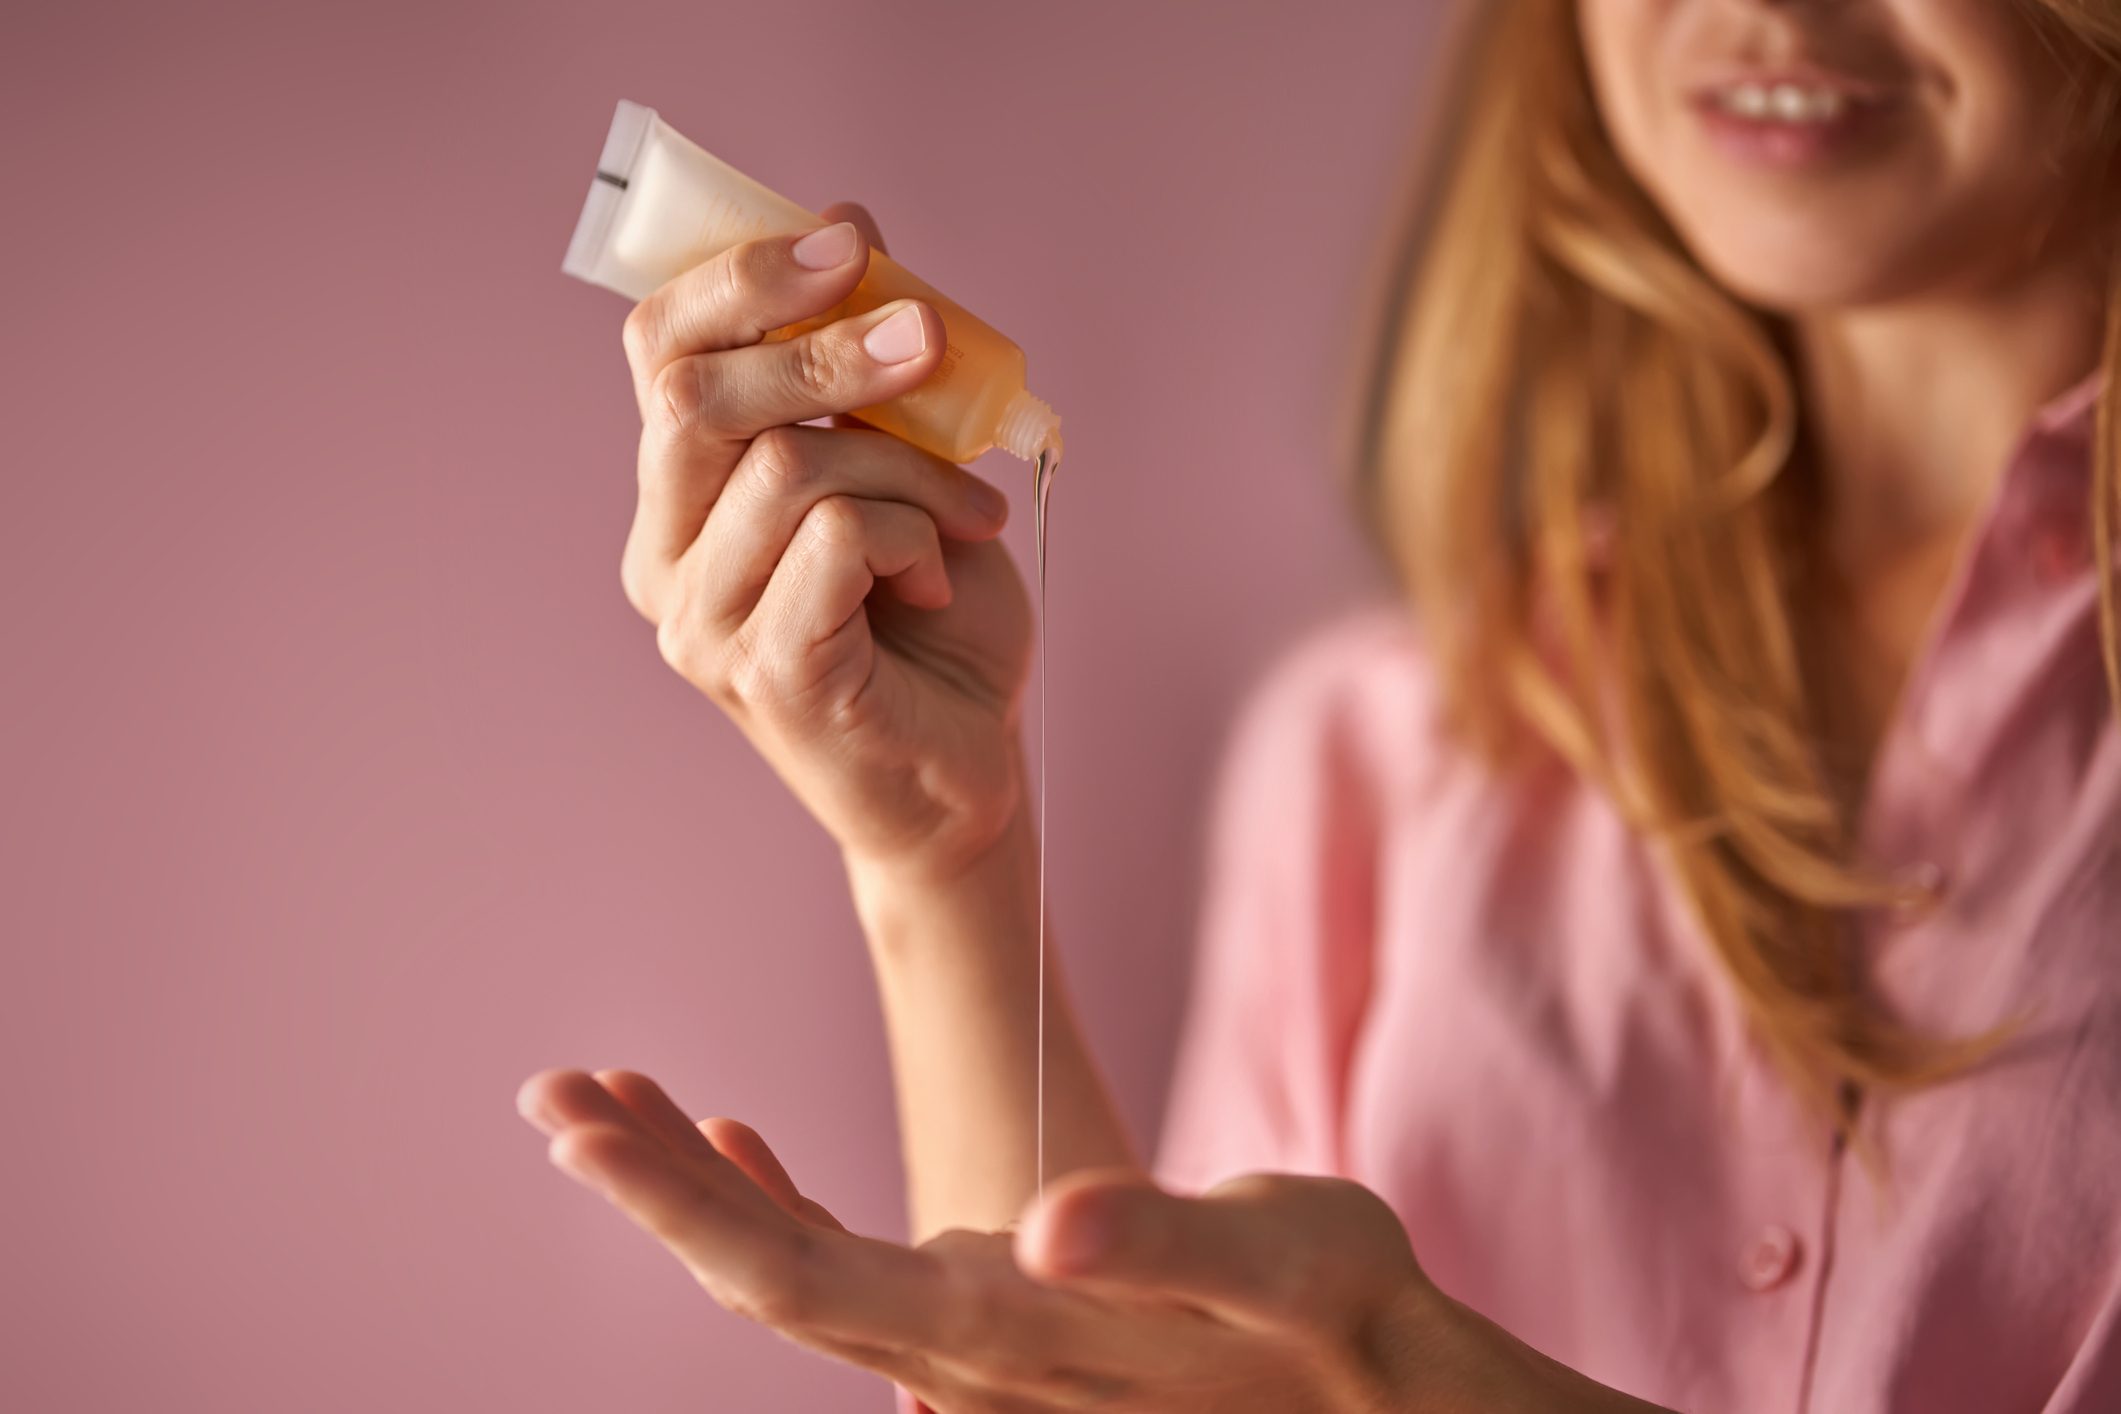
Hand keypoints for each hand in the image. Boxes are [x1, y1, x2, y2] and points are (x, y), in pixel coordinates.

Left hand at [515, 1067, 1477, 1412]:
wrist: (1370, 1386)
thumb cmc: (1335, 1317)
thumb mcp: (1279, 1259)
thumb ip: (1158, 1242)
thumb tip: (1040, 1229)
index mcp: (1003, 1332)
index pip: (799, 1275)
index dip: (685, 1204)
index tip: (589, 1131)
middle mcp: (957, 1352)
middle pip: (761, 1271)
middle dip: (648, 1182)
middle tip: (555, 1090)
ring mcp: (962, 1338)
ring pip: (786, 1263)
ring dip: (690, 1183)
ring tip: (612, 1096)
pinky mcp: (985, 1312)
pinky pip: (842, 1264)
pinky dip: (771, 1197)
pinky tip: (736, 1139)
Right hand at [616, 202, 1032, 879]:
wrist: (964, 776)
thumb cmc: (932, 627)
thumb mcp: (903, 473)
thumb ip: (860, 374)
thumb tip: (846, 225)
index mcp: (679, 499)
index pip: (657, 352)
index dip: (739, 277)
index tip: (845, 244)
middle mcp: (662, 559)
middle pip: (697, 396)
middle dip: (825, 348)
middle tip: (928, 340)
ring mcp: (699, 623)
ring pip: (785, 465)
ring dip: (908, 469)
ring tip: (966, 515)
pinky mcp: (762, 672)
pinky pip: (832, 539)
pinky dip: (911, 537)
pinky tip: (936, 583)